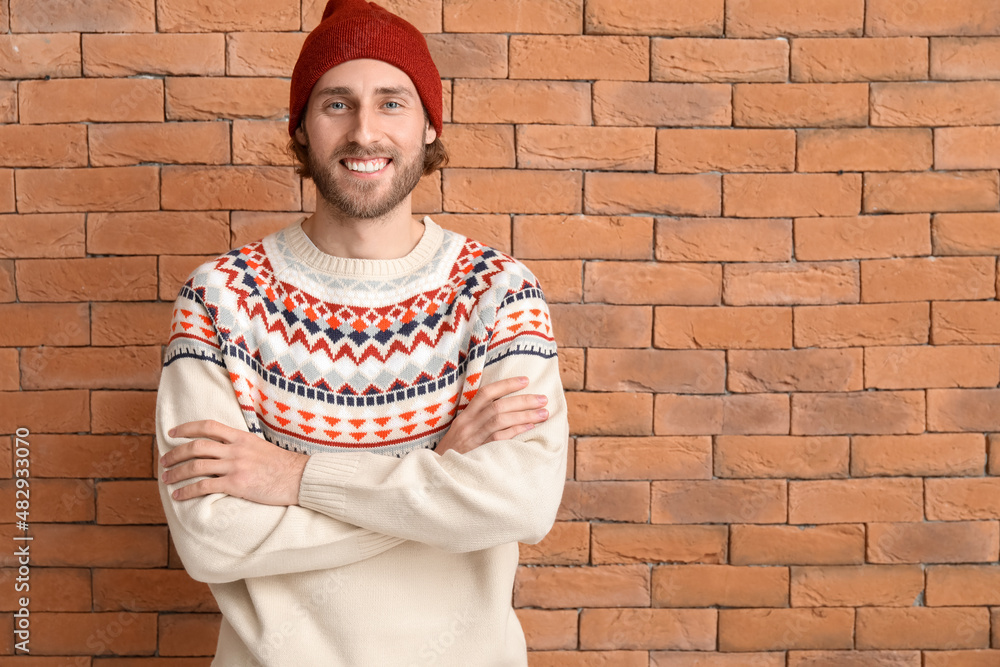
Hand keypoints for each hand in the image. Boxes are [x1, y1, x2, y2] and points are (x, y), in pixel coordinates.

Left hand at [160, 420, 308, 505]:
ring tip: (166, 480)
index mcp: (241, 437)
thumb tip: (226, 450)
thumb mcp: (261, 447)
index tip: (172, 433)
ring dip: (176, 473)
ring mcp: (235, 466)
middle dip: (175, 454)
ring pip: (196, 466)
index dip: (186, 428)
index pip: (208, 426)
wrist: (300, 478)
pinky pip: (204, 486)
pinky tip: (178, 496)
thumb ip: (242, 446)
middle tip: (164, 461)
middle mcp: (235, 449)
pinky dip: (187, 491)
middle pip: (196, 447)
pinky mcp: (236, 484)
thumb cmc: (283, 466)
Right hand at [435, 376, 548, 455]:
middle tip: (543, 399)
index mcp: (465, 416)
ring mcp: (473, 439)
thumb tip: (508, 408)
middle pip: (498, 406)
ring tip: (544, 413)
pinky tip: (530, 428)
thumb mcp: (462, 431)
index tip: (525, 380)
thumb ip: (479, 419)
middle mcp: (468, 424)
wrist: (439, 474)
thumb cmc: (455, 452)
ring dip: (525, 415)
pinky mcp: (478, 453)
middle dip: (523, 401)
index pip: (485, 393)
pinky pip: (500, 439)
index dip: (506, 384)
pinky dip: (516, 431)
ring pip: (500, 420)